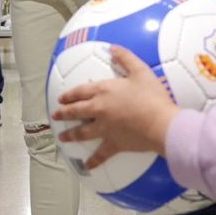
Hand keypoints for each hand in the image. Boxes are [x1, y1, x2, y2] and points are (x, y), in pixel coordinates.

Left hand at [50, 47, 178, 168]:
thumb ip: (125, 57)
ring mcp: (104, 128)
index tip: (62, 97)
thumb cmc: (152, 96)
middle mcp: (99, 110)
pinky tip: (87, 167)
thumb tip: (112, 47)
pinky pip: (101, 155)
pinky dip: (93, 161)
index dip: (70, 94)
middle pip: (76, 111)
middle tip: (55, 115)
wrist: (161, 123)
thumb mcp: (140, 71)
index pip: (81, 91)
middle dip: (63, 113)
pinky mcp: (114, 144)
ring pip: (82, 132)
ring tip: (61, 137)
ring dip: (70, 134)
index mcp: (104, 91)